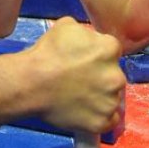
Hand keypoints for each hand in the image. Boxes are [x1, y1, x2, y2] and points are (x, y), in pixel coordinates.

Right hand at [28, 17, 124, 133]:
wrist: (32, 83)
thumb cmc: (47, 52)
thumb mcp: (67, 26)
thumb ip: (86, 33)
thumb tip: (89, 40)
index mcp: (110, 49)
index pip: (111, 51)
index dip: (97, 56)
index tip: (85, 61)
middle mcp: (116, 76)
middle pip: (113, 76)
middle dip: (101, 77)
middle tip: (80, 79)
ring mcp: (110, 101)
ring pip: (112, 98)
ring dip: (101, 97)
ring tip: (79, 97)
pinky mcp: (101, 122)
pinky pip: (109, 120)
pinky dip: (99, 117)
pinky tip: (86, 112)